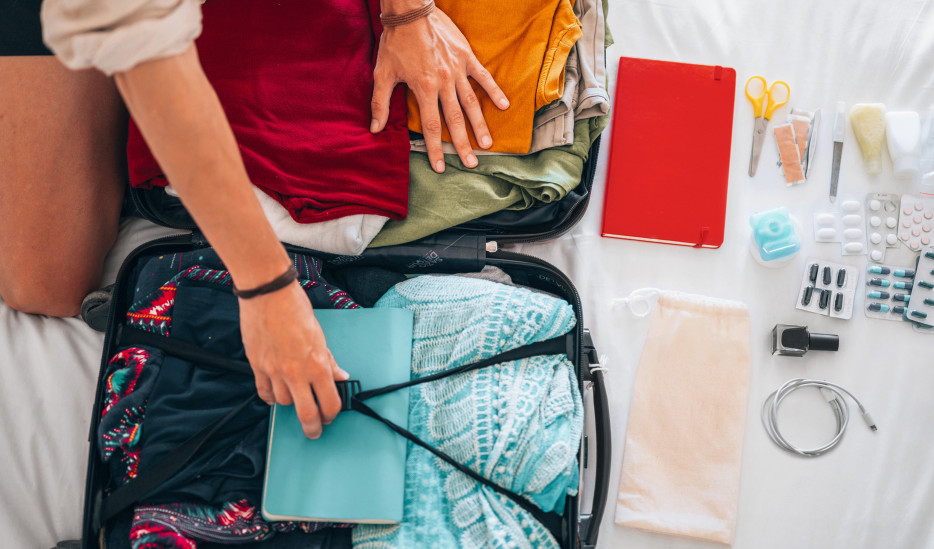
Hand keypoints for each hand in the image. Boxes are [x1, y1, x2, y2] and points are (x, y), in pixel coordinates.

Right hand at [239, 281, 348, 438]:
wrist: (267, 294)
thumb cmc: (295, 308)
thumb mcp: (320, 335)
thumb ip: (329, 360)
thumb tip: (340, 376)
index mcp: (317, 364)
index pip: (330, 402)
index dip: (332, 414)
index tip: (331, 416)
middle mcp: (296, 372)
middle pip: (307, 413)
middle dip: (313, 427)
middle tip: (315, 430)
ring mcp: (275, 371)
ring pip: (283, 403)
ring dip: (291, 403)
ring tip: (295, 397)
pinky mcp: (257, 366)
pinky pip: (264, 392)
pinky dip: (270, 397)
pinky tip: (275, 394)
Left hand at [370, 6, 508, 173]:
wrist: (410, 12)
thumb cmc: (395, 43)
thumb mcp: (382, 74)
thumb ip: (380, 104)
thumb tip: (375, 129)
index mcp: (424, 88)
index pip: (432, 126)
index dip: (436, 149)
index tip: (441, 167)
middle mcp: (444, 82)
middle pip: (455, 119)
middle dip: (463, 144)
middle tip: (472, 163)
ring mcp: (457, 70)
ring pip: (472, 103)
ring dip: (480, 125)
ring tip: (488, 143)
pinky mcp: (466, 57)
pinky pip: (483, 77)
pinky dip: (494, 91)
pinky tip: (504, 106)